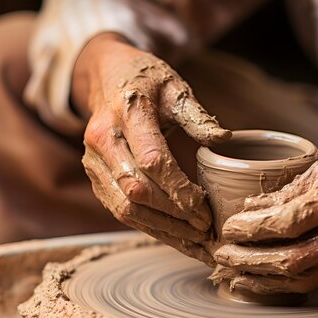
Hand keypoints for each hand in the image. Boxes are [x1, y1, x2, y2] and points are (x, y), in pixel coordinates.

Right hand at [75, 33, 230, 263]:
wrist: (105, 77)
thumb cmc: (146, 81)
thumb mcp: (174, 86)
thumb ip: (196, 115)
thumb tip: (224, 141)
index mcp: (126, 113)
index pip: (152, 161)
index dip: (179, 189)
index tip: (204, 208)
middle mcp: (103, 139)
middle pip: (136, 190)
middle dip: (174, 215)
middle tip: (206, 228)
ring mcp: (93, 161)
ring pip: (124, 208)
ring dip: (161, 229)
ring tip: (194, 241)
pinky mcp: (94, 176)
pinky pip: (118, 209)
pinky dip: (147, 226)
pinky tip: (173, 234)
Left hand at [212, 124, 317, 293]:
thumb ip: (292, 189)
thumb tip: (253, 207)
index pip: (287, 223)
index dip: (252, 229)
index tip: (229, 228)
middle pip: (291, 260)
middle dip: (250, 261)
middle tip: (223, 256)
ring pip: (303, 279)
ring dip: (264, 280)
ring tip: (235, 276)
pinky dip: (289, 282)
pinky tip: (266, 280)